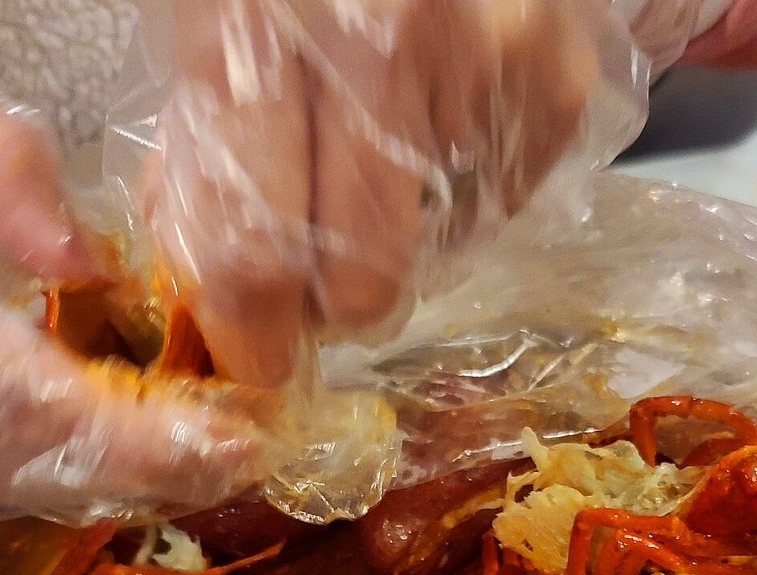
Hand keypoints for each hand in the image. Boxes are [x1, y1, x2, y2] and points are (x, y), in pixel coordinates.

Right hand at [0, 55, 280, 515]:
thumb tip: (76, 251)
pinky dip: (78, 454)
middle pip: (65, 474)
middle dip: (169, 462)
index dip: (155, 444)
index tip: (240, 444)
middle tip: (251, 436)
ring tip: (212, 433)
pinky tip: (130, 426)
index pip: (50, 419)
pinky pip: (5, 471)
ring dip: (133, 464)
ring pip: (39, 482)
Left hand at [147, 0, 637, 386]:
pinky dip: (460, 189)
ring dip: (393, 237)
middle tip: (310, 274)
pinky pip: (502, 201)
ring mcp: (490, 64)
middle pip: (364, 277)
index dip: (250, 332)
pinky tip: (435, 124)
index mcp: (265, 25)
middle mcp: (390, 51)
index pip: (254, 247)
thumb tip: (214, 267)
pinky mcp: (558, 76)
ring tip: (373, 159)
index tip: (253, 357)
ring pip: (437, 251)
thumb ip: (199, 134)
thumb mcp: (199, 7)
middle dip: (327, 302)